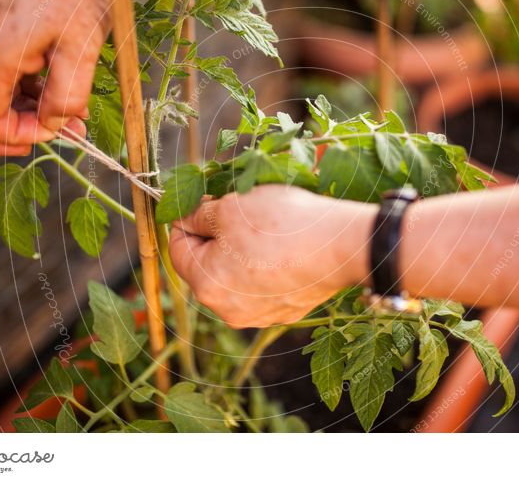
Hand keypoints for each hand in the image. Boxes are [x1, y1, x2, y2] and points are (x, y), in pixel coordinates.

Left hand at [169, 186, 376, 327]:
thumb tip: (184, 217)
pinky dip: (268, 265)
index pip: (178, 249)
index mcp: (206, 286)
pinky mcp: (286, 311)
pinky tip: (285, 246)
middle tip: (240, 211)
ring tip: (266, 228)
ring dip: (243, 251)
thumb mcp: (229, 207)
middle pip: (208, 265)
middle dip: (219, 236)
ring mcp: (260, 315)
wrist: (340, 247)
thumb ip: (197, 214)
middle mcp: (228, 310)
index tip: (207, 202)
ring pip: (237, 276)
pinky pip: (264, 285)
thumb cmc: (281, 225)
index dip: (189, 220)